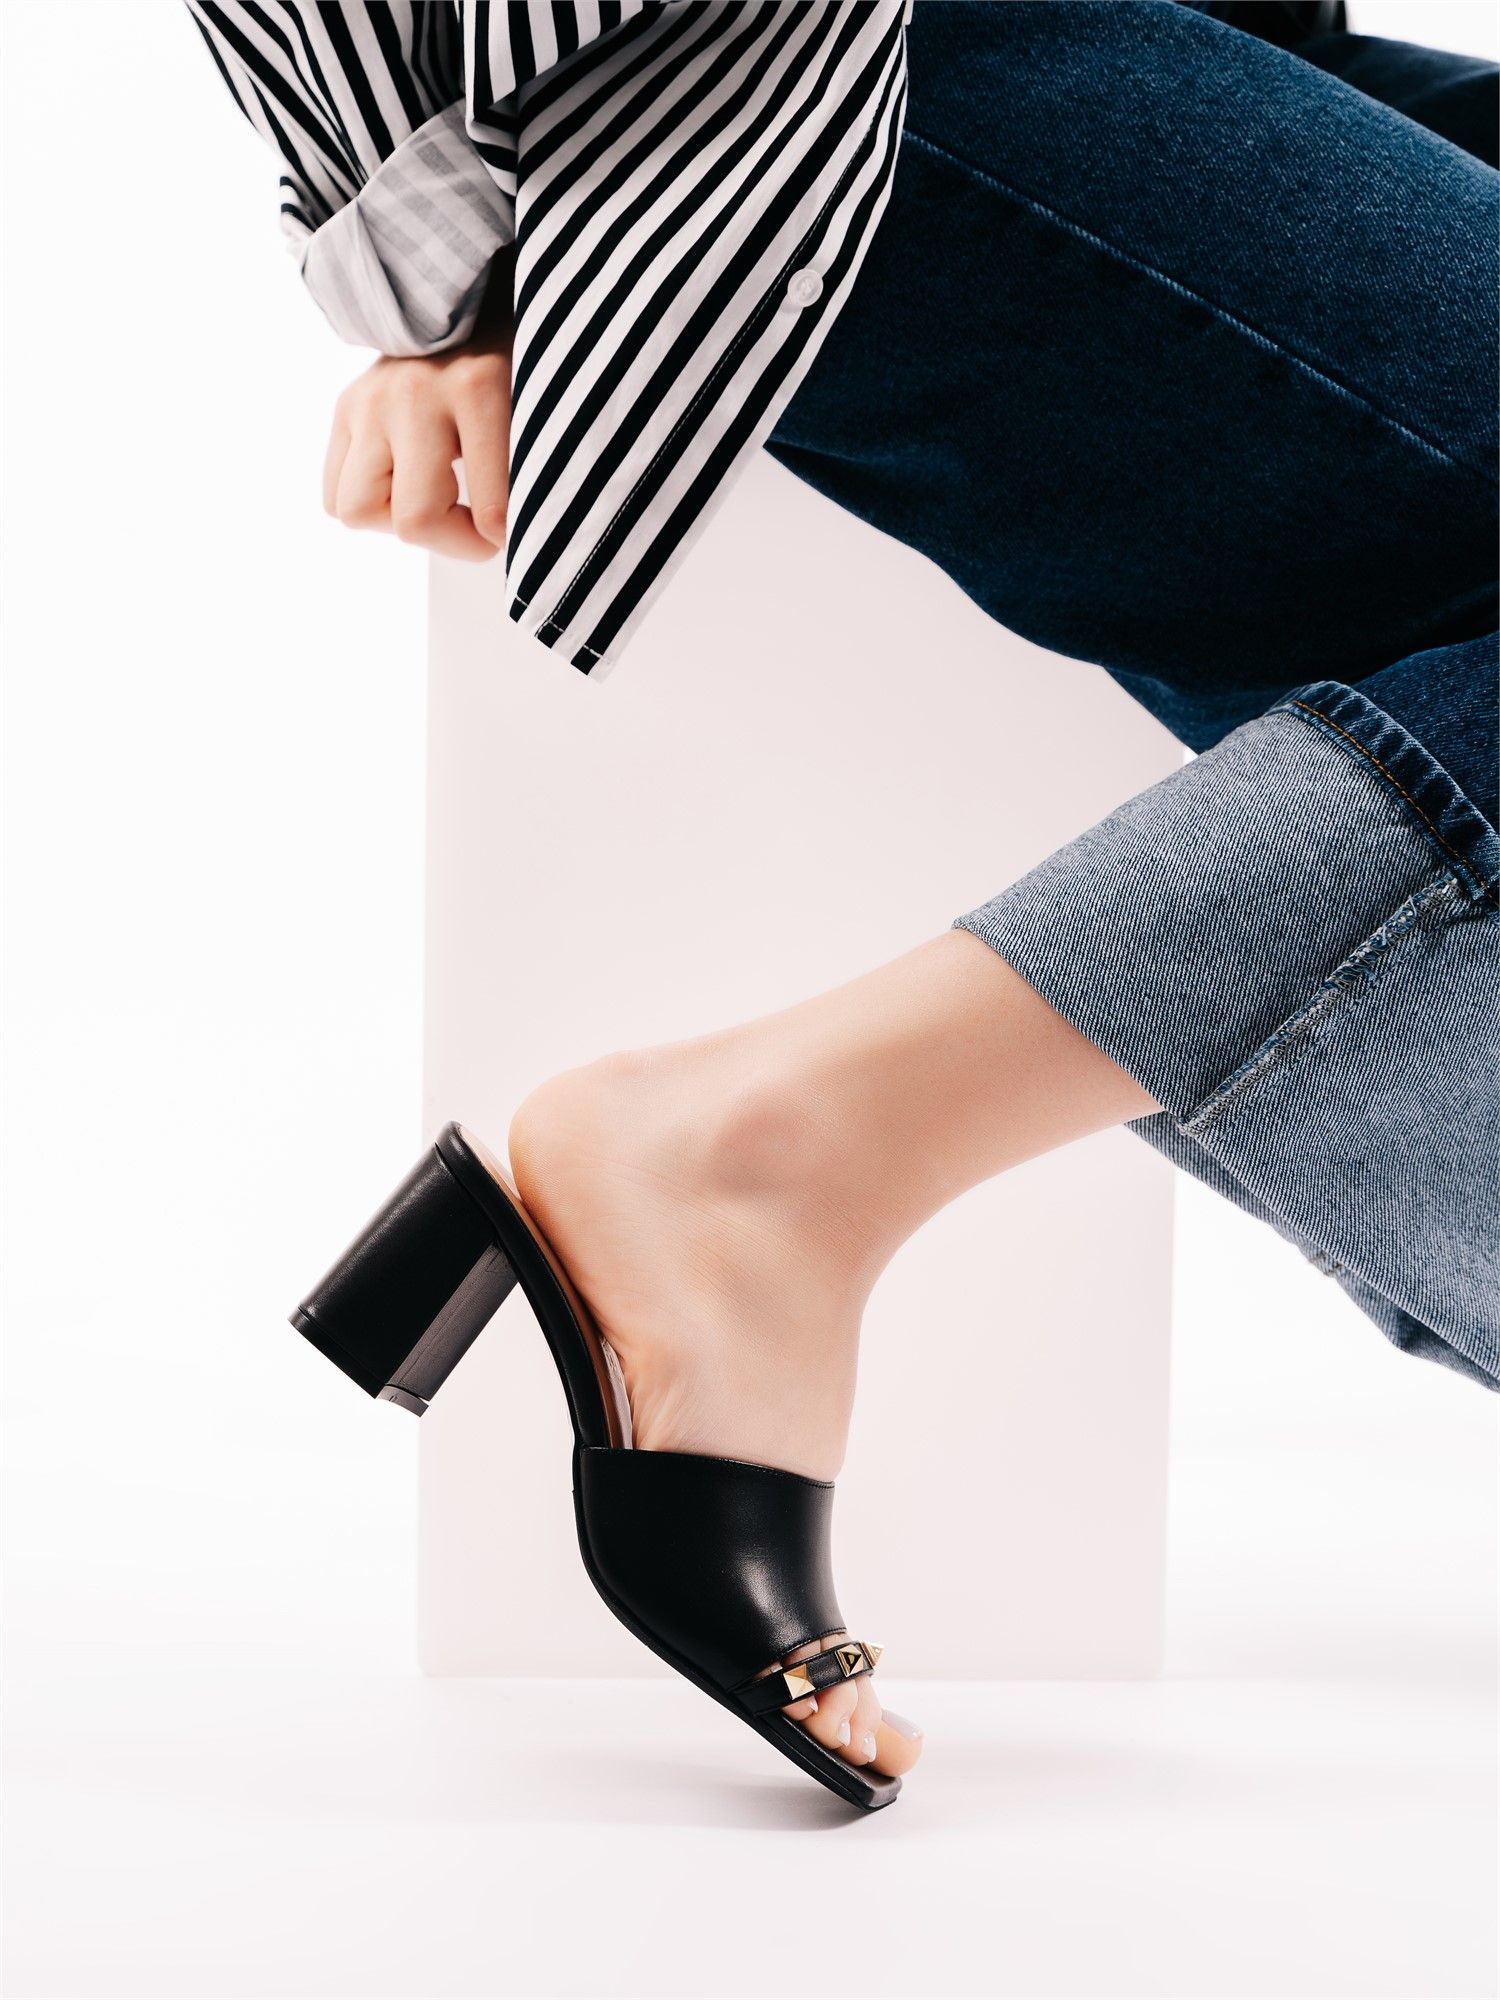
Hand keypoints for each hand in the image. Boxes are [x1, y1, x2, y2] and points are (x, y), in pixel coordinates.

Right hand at [322, 248, 514, 562]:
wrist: (473, 284)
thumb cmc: (520, 355)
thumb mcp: (542, 399)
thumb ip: (535, 462)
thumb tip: (526, 536)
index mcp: (478, 387)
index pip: (488, 513)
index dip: (500, 539)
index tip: (510, 528)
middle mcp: (414, 393)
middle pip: (413, 520)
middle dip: (451, 539)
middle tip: (476, 525)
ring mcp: (370, 399)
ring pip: (356, 511)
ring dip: (399, 522)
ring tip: (435, 501)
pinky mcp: (346, 406)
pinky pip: (334, 494)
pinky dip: (370, 503)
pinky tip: (405, 483)